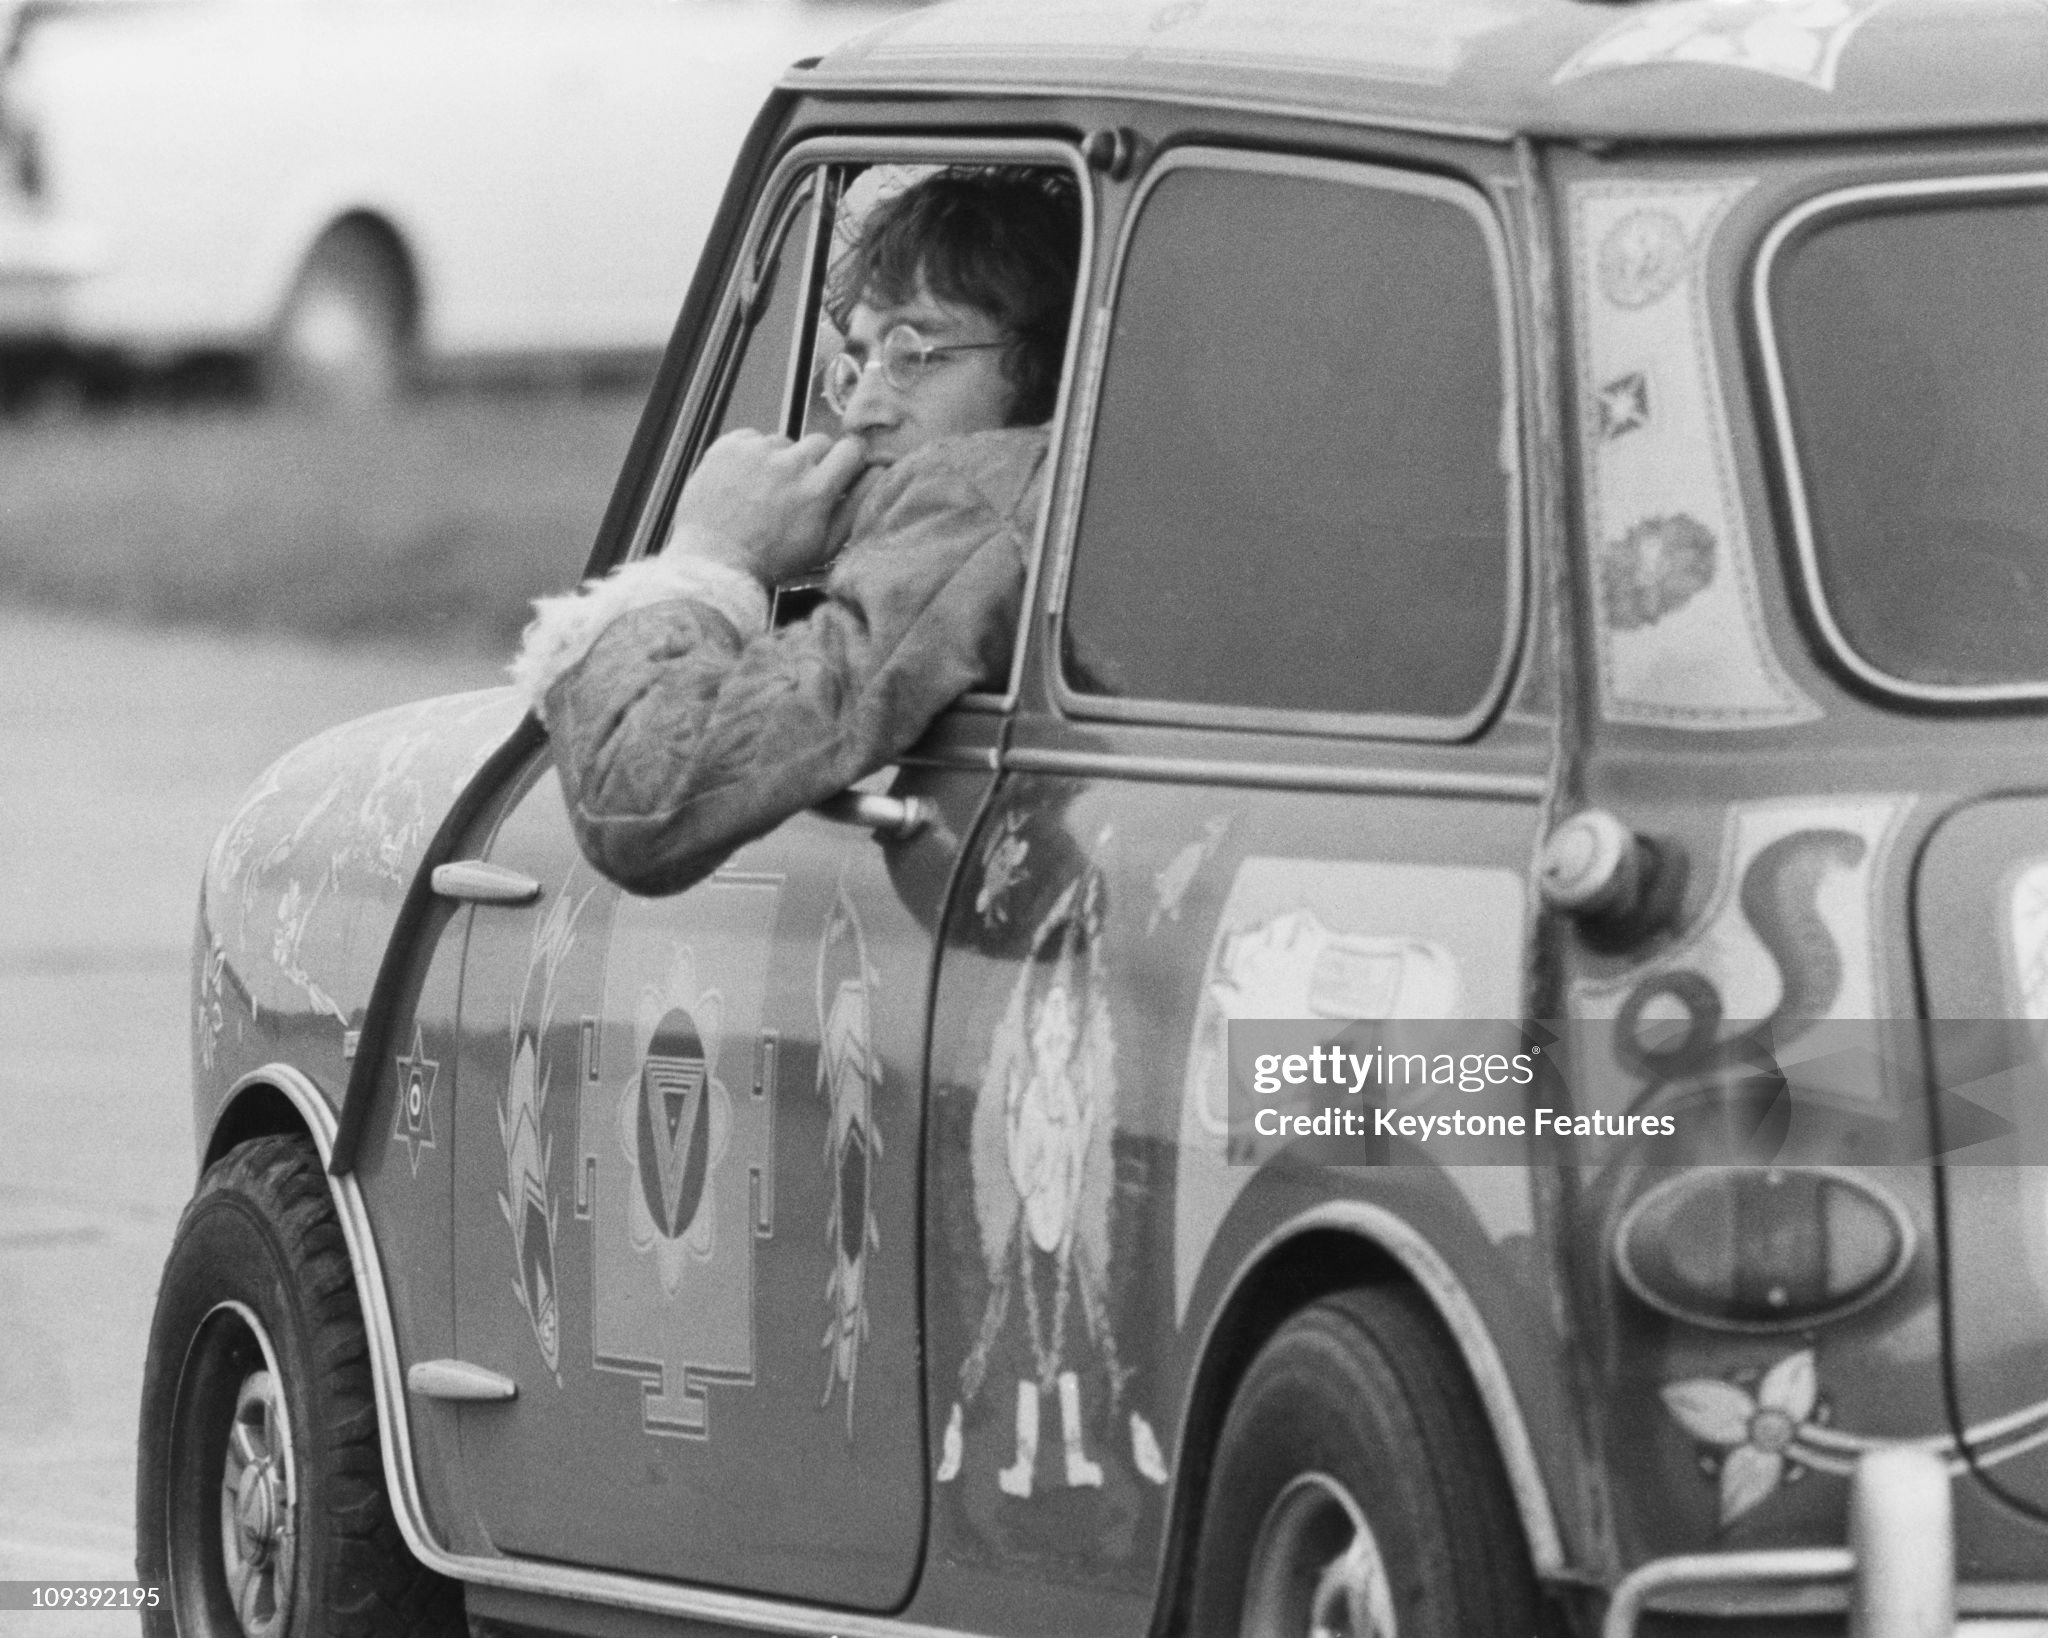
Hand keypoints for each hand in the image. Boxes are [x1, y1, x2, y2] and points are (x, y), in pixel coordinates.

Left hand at [663, 430, 866, 582]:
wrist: (714, 562)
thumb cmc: (771, 560)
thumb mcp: (824, 546)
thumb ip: (855, 507)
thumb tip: (876, 474)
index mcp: (817, 489)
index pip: (851, 448)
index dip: (848, 459)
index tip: (839, 470)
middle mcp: (789, 463)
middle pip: (819, 441)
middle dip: (814, 461)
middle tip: (797, 488)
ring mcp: (756, 452)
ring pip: (783, 441)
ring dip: (779, 459)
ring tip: (764, 489)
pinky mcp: (728, 446)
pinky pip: (751, 438)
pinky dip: (750, 455)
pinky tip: (743, 481)